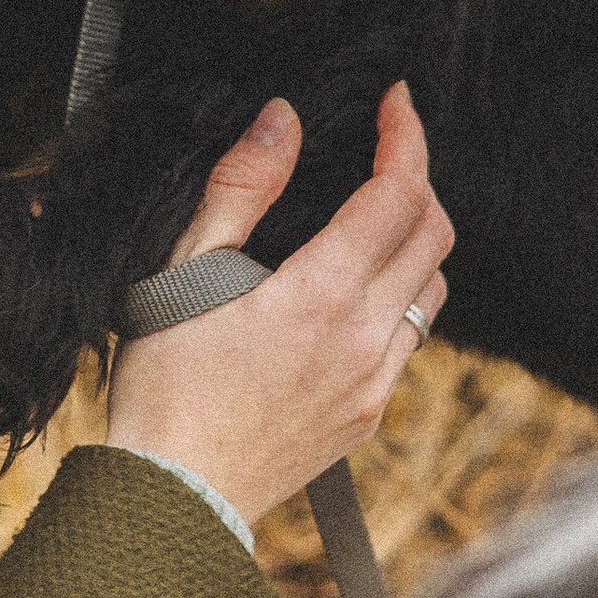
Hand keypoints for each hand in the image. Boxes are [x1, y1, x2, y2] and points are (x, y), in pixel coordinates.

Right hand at [105, 86, 451, 532]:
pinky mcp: (368, 417)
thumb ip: (241, 188)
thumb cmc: (164, 385)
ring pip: (432, 290)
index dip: (406, 136)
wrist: (173, 494)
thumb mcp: (185, 270)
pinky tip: (350, 297)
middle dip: (417, 180)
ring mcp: (374, 384)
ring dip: (415, 243)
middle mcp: (364, 341)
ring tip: (369, 222)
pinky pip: (410, 342)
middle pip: (434, 235)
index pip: (398, 194)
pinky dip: (397, 301)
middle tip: (383, 153)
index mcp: (320, 296)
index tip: (396, 102)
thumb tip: (283, 119)